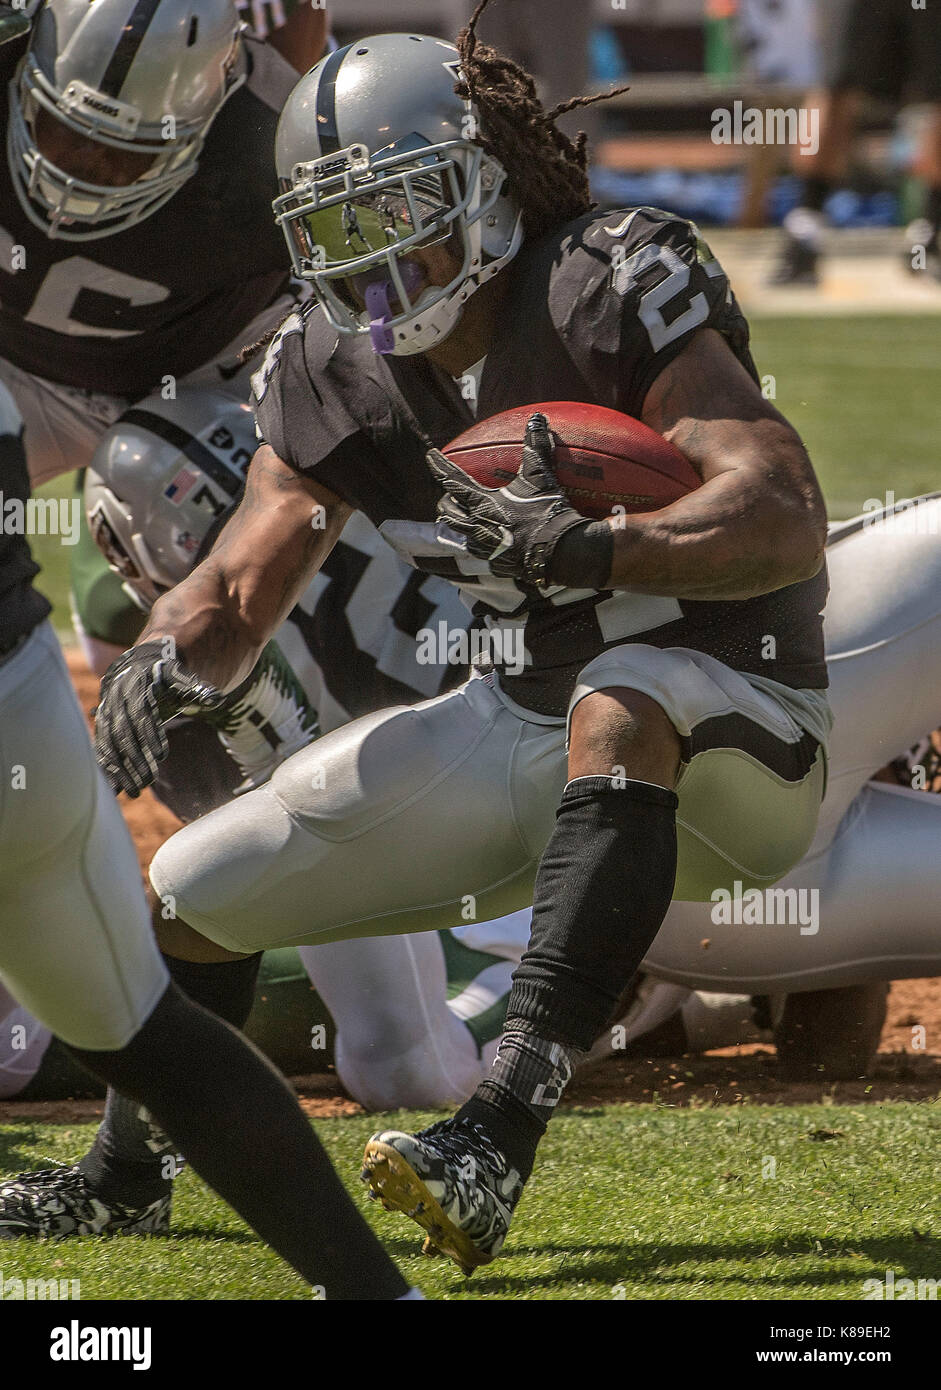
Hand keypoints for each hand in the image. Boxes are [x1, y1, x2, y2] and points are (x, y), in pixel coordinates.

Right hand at [95, 641, 224, 796]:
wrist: (136, 666)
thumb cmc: (165, 674)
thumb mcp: (181, 677)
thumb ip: (197, 688)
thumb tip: (218, 699)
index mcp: (136, 687)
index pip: (142, 714)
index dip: (150, 735)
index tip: (161, 756)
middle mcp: (116, 701)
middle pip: (122, 733)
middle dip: (134, 759)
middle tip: (149, 781)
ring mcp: (106, 715)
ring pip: (108, 745)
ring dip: (120, 770)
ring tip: (135, 793)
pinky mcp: (103, 727)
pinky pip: (101, 749)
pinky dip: (107, 769)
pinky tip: (116, 789)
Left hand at [428, 413, 588, 587]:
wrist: (562, 551)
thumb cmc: (548, 511)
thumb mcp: (541, 477)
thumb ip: (535, 446)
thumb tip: (537, 418)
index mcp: (483, 503)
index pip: (453, 480)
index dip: (440, 466)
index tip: (430, 455)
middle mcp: (478, 526)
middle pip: (448, 511)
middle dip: (446, 501)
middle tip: (450, 494)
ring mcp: (485, 548)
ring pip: (460, 534)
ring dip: (459, 523)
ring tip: (464, 518)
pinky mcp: (496, 565)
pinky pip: (478, 553)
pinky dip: (478, 544)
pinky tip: (485, 542)